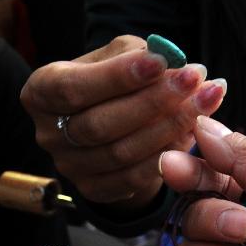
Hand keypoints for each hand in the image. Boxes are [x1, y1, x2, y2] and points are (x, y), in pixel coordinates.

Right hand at [21, 35, 225, 206]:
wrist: (111, 127)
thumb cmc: (112, 85)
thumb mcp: (116, 58)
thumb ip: (137, 55)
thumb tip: (173, 62)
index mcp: (42, 93)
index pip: (74, 87)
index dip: (118, 77)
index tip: (161, 62)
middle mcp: (50, 134)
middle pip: (100, 124)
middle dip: (154, 102)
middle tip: (196, 82)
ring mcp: (70, 167)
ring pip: (121, 154)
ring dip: (168, 129)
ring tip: (204, 104)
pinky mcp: (95, 190)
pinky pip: (133, 179)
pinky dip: (165, 157)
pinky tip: (192, 135)